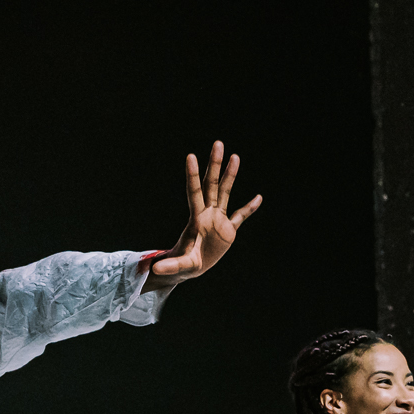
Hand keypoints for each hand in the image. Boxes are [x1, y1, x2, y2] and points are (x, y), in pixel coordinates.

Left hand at [151, 142, 262, 279]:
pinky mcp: (228, 230)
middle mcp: (207, 214)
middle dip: (215, 165)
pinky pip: (240, 216)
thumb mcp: (179, 265)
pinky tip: (258, 197)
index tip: (191, 156)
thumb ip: (170, 265)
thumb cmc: (183, 265)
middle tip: (218, 144)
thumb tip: (155, 270)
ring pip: (225, 193)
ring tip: (235, 156)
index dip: (192, 176)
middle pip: (211, 185)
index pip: (194, 192)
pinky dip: (249, 208)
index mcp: (196, 219)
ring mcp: (218, 220)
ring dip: (230, 175)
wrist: (192, 268)